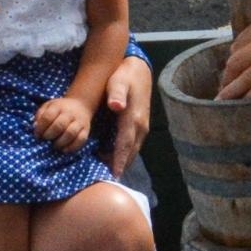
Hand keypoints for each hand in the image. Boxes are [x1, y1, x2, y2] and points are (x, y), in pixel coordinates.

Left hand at [34, 95, 93, 152]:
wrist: (81, 105)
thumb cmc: (60, 109)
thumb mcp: (48, 106)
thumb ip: (40, 115)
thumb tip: (35, 127)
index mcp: (58, 106)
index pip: (48, 117)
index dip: (40, 128)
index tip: (37, 135)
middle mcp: (70, 113)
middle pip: (60, 125)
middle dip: (50, 135)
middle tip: (45, 139)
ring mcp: (79, 122)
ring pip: (71, 133)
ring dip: (60, 142)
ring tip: (54, 146)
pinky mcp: (86, 130)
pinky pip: (81, 140)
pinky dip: (72, 147)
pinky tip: (64, 150)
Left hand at [103, 56, 151, 177]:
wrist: (138, 69)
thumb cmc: (124, 75)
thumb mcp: (118, 81)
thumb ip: (116, 94)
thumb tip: (117, 106)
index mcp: (134, 119)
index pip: (125, 144)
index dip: (119, 160)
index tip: (114, 175)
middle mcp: (140, 126)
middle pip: (130, 152)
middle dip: (120, 166)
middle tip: (108, 181)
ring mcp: (141, 126)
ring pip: (132, 150)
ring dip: (122, 162)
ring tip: (110, 175)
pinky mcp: (139, 125)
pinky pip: (131, 144)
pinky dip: (124, 154)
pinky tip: (112, 159)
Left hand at [216, 5, 250, 99]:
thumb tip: (245, 47)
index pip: (237, 45)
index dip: (230, 62)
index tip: (228, 73)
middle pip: (237, 63)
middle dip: (226, 79)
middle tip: (221, 92)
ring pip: (249, 76)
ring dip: (232, 91)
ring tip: (222, 103)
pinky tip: (245, 102)